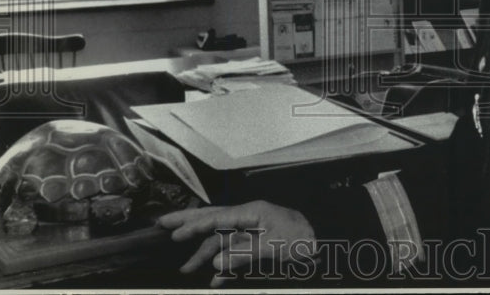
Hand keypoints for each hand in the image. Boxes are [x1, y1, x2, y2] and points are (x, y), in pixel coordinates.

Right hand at [158, 201, 315, 285]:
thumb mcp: (274, 247)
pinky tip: (214, 278)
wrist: (327, 242)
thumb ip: (243, 253)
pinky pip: (234, 251)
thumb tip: (215, 262)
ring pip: (221, 239)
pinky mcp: (258, 244)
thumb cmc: (303, 240)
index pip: (217, 217)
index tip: (172, 234)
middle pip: (213, 219)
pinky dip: (223, 264)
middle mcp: (249, 217)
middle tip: (162, 223)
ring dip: (204, 253)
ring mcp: (253, 230)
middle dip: (188, 222)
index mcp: (252, 212)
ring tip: (186, 269)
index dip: (194, 225)